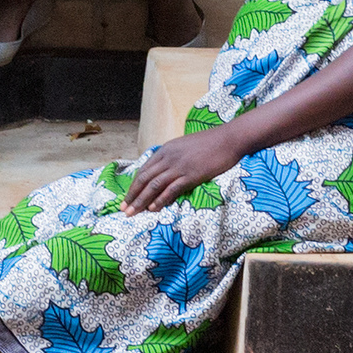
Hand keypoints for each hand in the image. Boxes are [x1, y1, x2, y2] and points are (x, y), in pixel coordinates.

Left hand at [122, 126, 240, 213]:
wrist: (228, 139)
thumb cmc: (208, 143)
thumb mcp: (183, 146)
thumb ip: (171, 157)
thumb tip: (163, 171)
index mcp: (165, 150)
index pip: (143, 170)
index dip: (133, 186)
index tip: (126, 199)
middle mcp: (168, 157)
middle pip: (144, 179)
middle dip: (132, 196)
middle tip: (124, 210)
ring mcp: (179, 166)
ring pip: (154, 185)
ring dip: (141, 201)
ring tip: (133, 213)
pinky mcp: (191, 175)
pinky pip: (171, 189)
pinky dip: (160, 200)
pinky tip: (154, 209)